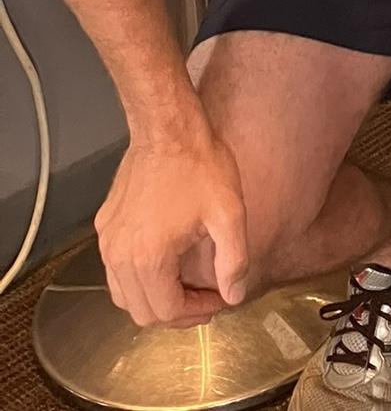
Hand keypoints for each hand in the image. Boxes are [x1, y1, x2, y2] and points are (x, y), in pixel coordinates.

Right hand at [95, 120, 248, 327]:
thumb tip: (233, 295)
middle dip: (177, 312)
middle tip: (206, 298)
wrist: (168, 129)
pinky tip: (166, 261)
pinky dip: (139, 278)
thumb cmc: (200, 167)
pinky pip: (115, 270)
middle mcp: (118, 257)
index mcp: (148, 259)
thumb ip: (233, 259)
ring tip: (188, 284)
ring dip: (155, 298)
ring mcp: (107, 242)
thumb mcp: (229, 213)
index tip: (220, 299)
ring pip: (124, 295)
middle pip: (140, 312)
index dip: (197, 313)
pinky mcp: (104, 227)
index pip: (166, 312)